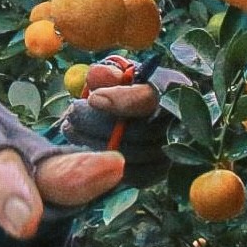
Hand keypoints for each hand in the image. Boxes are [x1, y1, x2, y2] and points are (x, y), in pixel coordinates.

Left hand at [55, 55, 190, 186]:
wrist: (139, 108)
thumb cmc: (125, 85)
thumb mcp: (117, 71)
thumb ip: (107, 73)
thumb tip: (97, 77)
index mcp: (169, 88)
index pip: (149, 97)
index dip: (121, 100)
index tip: (93, 99)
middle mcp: (176, 121)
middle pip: (139, 131)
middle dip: (98, 124)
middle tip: (70, 115)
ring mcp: (170, 149)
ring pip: (132, 156)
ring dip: (95, 145)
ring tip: (71, 129)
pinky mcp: (158, 171)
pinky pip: (130, 175)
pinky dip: (105, 165)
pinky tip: (85, 148)